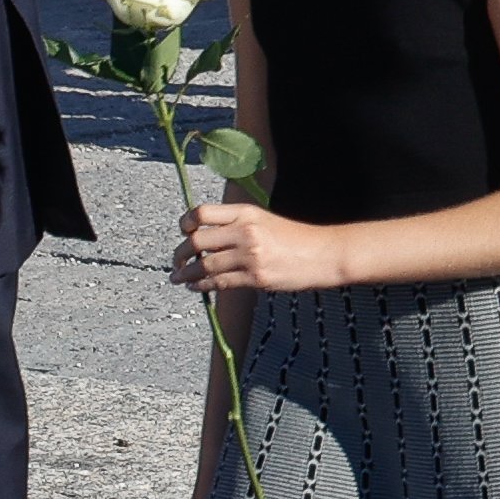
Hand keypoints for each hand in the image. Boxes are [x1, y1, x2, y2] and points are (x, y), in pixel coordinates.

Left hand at [173, 199, 345, 294]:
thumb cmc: (294, 237)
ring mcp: (250, 255)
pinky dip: (203, 285)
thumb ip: (235, 224)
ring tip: (178, 278)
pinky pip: (220, 282)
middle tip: (176, 261)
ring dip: (187, 273)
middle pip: (197, 240)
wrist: (324, 253)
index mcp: (245, 212)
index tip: (182, 232)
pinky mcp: (255, 277)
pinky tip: (196, 286)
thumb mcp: (263, 219)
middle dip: (181, 253)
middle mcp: (245, 231)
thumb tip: (204, 237)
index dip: (185, 222)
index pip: (202, 212)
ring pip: (205, 265)